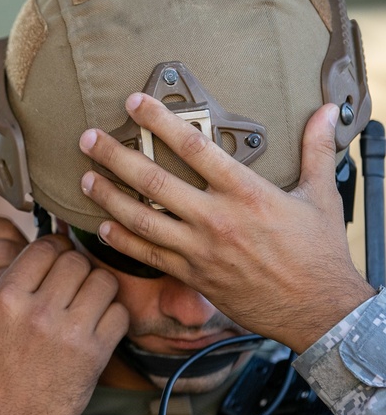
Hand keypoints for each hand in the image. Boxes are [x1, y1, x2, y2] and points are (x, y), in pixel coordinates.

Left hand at [0, 215, 29, 372]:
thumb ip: (5, 316)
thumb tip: (44, 287)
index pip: (2, 279)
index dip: (32, 281)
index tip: (47, 289)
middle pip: (3, 249)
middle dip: (29, 260)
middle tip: (42, 275)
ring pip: (2, 230)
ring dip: (21, 244)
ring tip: (26, 266)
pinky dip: (8, 234)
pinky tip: (10, 253)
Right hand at [0, 237, 128, 414]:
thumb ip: (11, 284)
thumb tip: (44, 253)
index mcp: (6, 298)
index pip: (44, 247)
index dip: (54, 249)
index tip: (57, 260)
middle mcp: (38, 311)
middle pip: (75, 260)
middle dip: (76, 268)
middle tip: (72, 284)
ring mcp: (69, 332)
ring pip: (102, 280)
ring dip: (98, 287)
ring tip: (87, 303)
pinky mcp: (94, 354)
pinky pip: (119, 313)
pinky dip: (112, 315)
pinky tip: (97, 325)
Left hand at [79, 95, 374, 353]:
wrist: (317, 311)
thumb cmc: (319, 253)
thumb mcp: (323, 196)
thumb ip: (318, 150)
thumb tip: (329, 111)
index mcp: (246, 193)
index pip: (194, 147)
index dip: (160, 121)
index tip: (135, 102)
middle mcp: (216, 219)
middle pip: (153, 181)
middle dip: (115, 157)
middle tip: (88, 139)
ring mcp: (199, 250)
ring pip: (141, 219)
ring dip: (108, 197)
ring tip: (84, 178)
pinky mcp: (191, 275)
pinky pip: (147, 255)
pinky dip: (121, 241)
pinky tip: (101, 227)